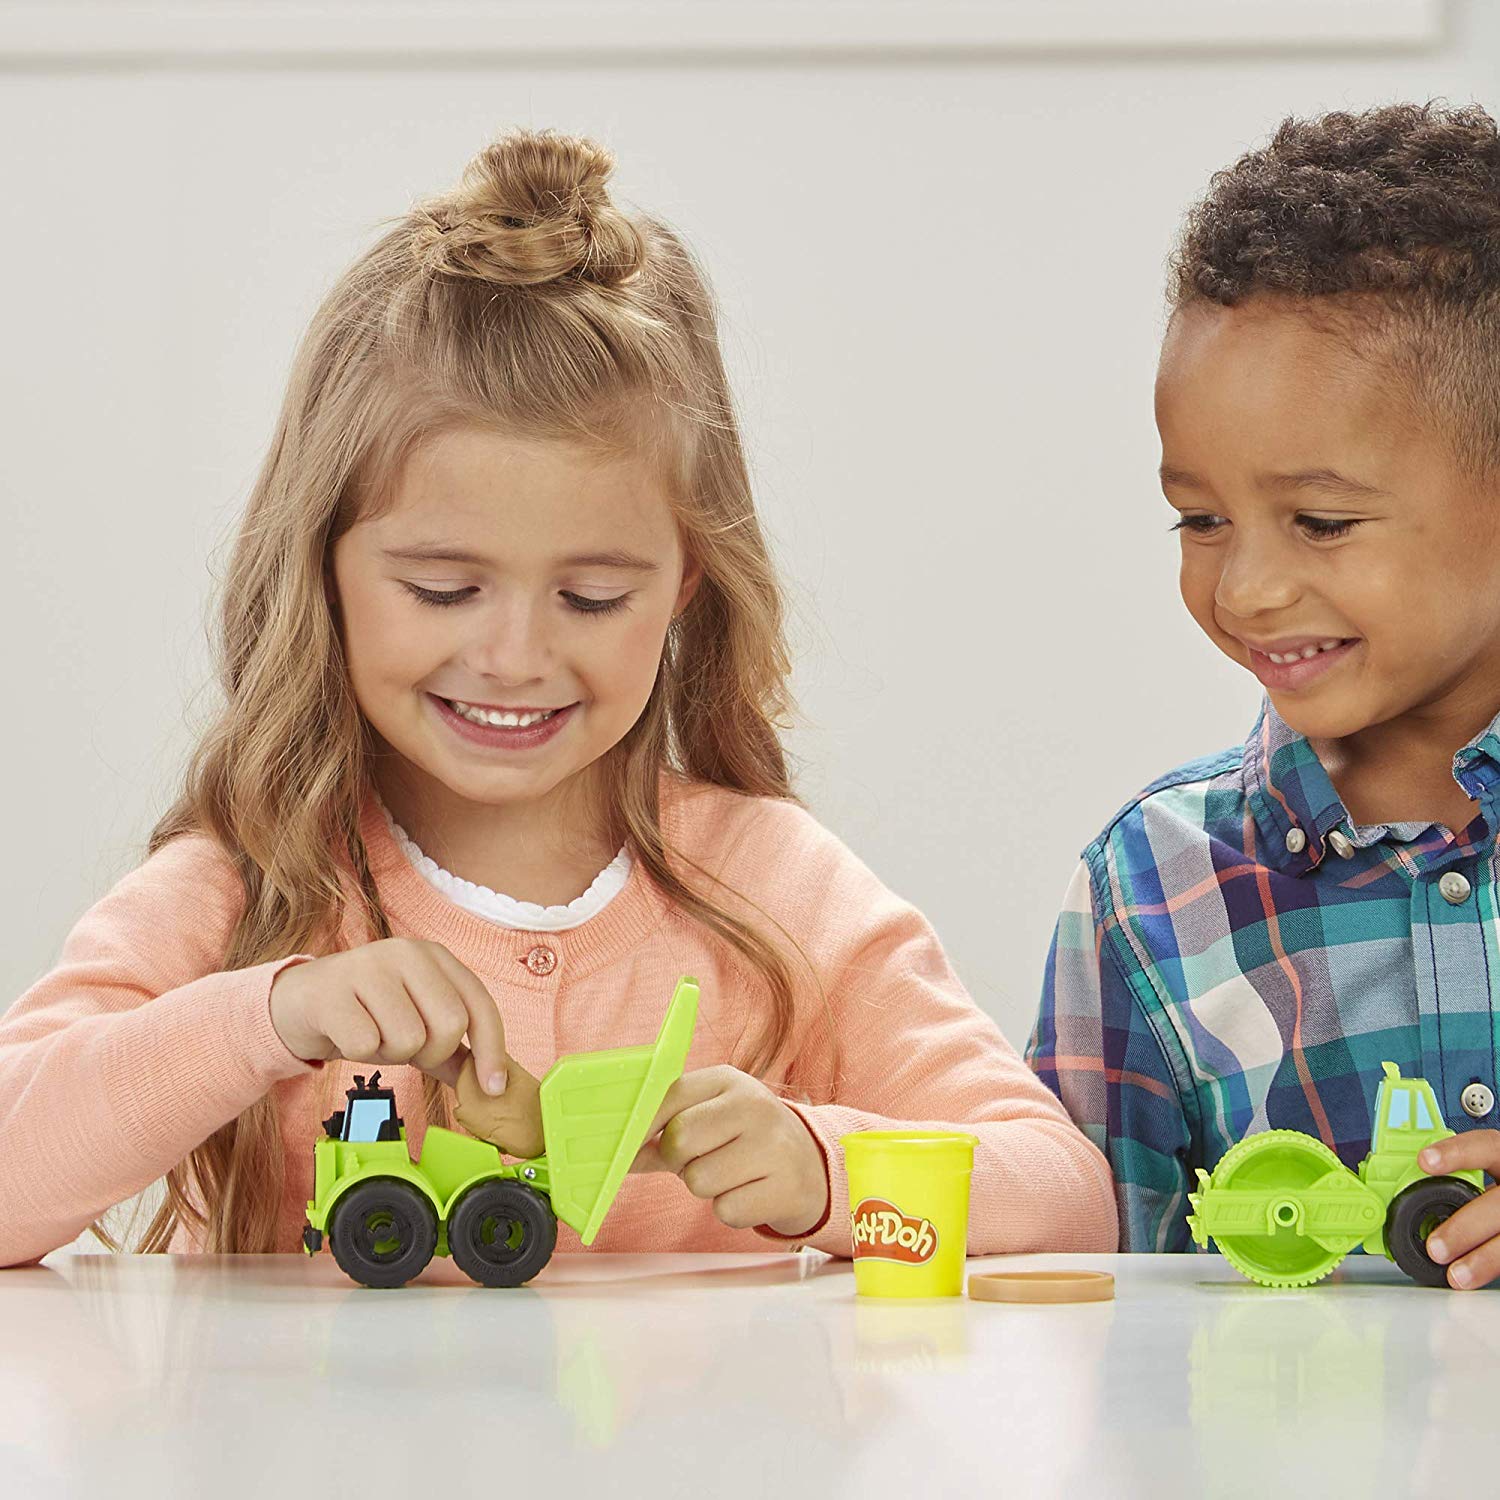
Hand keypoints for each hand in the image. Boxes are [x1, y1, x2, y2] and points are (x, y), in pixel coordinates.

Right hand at [268, 938, 507, 1093]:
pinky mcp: (332, 990)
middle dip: (430, 1052)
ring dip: (389, 1053)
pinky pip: (365, 1044)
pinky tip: (344, 1032)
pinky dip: (358, 1052)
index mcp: (435, 956)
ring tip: (370, 1034)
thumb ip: (453, 1049)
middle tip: (402, 1046)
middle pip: (450, 1024)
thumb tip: (493, 1084)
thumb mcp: (415, 1024)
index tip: (493, 1088)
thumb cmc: (366, 1014)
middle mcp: (406, 952)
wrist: (296, 1003)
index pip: (480, 1005)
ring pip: (408, 1038)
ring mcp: (368, 966)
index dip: (492, 1050)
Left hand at [629, 1065, 828, 1236]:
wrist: (811, 1164)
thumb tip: (613, 1151)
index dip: (641, 1126)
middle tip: (700, 1159)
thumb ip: (662, 1131)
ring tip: (731, 1173)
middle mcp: (753, 1105)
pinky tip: (750, 1191)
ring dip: (707, 1187)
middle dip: (678, 1160)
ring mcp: (774, 1145)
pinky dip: (731, 1209)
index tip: (629, 1145)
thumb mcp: (710, 1117)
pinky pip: (726, 1210)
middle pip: (678, 1140)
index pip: (668, 1096)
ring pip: (698, 1181)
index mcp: (728, 1080)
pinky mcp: (785, 1186)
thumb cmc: (743, 1138)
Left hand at [1418, 1133, 1499, 1287]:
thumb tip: (1392, 1187)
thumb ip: (1450, 1175)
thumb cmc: (1493, 1184)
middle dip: (1466, 1227)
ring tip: (1455, 1274)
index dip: (1455, 1153)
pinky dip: (1492, 1268)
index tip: (1424, 1162)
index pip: (1485, 1146)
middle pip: (1498, 1205)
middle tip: (1436, 1247)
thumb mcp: (1481, 1169)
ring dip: (1482, 1258)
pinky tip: (1474, 1278)